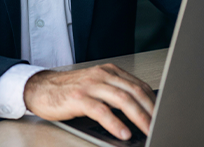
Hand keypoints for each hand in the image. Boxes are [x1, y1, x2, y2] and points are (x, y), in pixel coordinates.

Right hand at [23, 63, 155, 140]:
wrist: (40, 88)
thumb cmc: (69, 91)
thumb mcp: (95, 87)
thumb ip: (114, 94)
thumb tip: (139, 112)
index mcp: (109, 71)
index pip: (138, 85)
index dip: (153, 101)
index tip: (163, 114)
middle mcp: (102, 75)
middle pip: (134, 91)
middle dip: (151, 110)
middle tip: (161, 124)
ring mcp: (90, 85)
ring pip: (122, 100)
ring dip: (138, 117)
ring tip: (148, 130)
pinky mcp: (78, 98)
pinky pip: (101, 110)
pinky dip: (115, 123)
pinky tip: (123, 132)